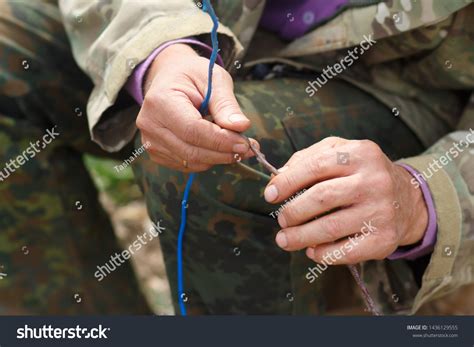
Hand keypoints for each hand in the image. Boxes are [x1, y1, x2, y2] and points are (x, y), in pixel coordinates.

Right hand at [136, 43, 255, 171]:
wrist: (170, 78)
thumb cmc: (193, 75)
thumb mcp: (214, 79)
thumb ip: (226, 104)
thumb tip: (242, 126)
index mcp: (160, 101)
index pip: (193, 130)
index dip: (221, 141)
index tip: (245, 143)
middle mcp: (150, 125)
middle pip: (191, 151)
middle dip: (223, 153)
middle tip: (248, 148)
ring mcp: (150, 142)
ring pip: (191, 161)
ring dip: (218, 158)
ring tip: (236, 145)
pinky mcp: (157, 153)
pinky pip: (187, 164)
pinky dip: (207, 160)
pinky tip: (218, 147)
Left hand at [264, 137, 428, 263]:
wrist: (407, 199)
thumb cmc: (362, 173)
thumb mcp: (340, 152)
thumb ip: (308, 158)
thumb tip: (278, 178)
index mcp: (360, 154)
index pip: (315, 166)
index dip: (287, 182)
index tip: (270, 195)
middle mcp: (374, 181)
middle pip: (321, 197)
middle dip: (292, 211)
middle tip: (281, 220)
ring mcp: (381, 211)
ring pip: (330, 227)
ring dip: (300, 237)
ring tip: (284, 239)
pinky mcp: (384, 239)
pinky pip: (346, 251)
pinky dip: (323, 254)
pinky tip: (311, 251)